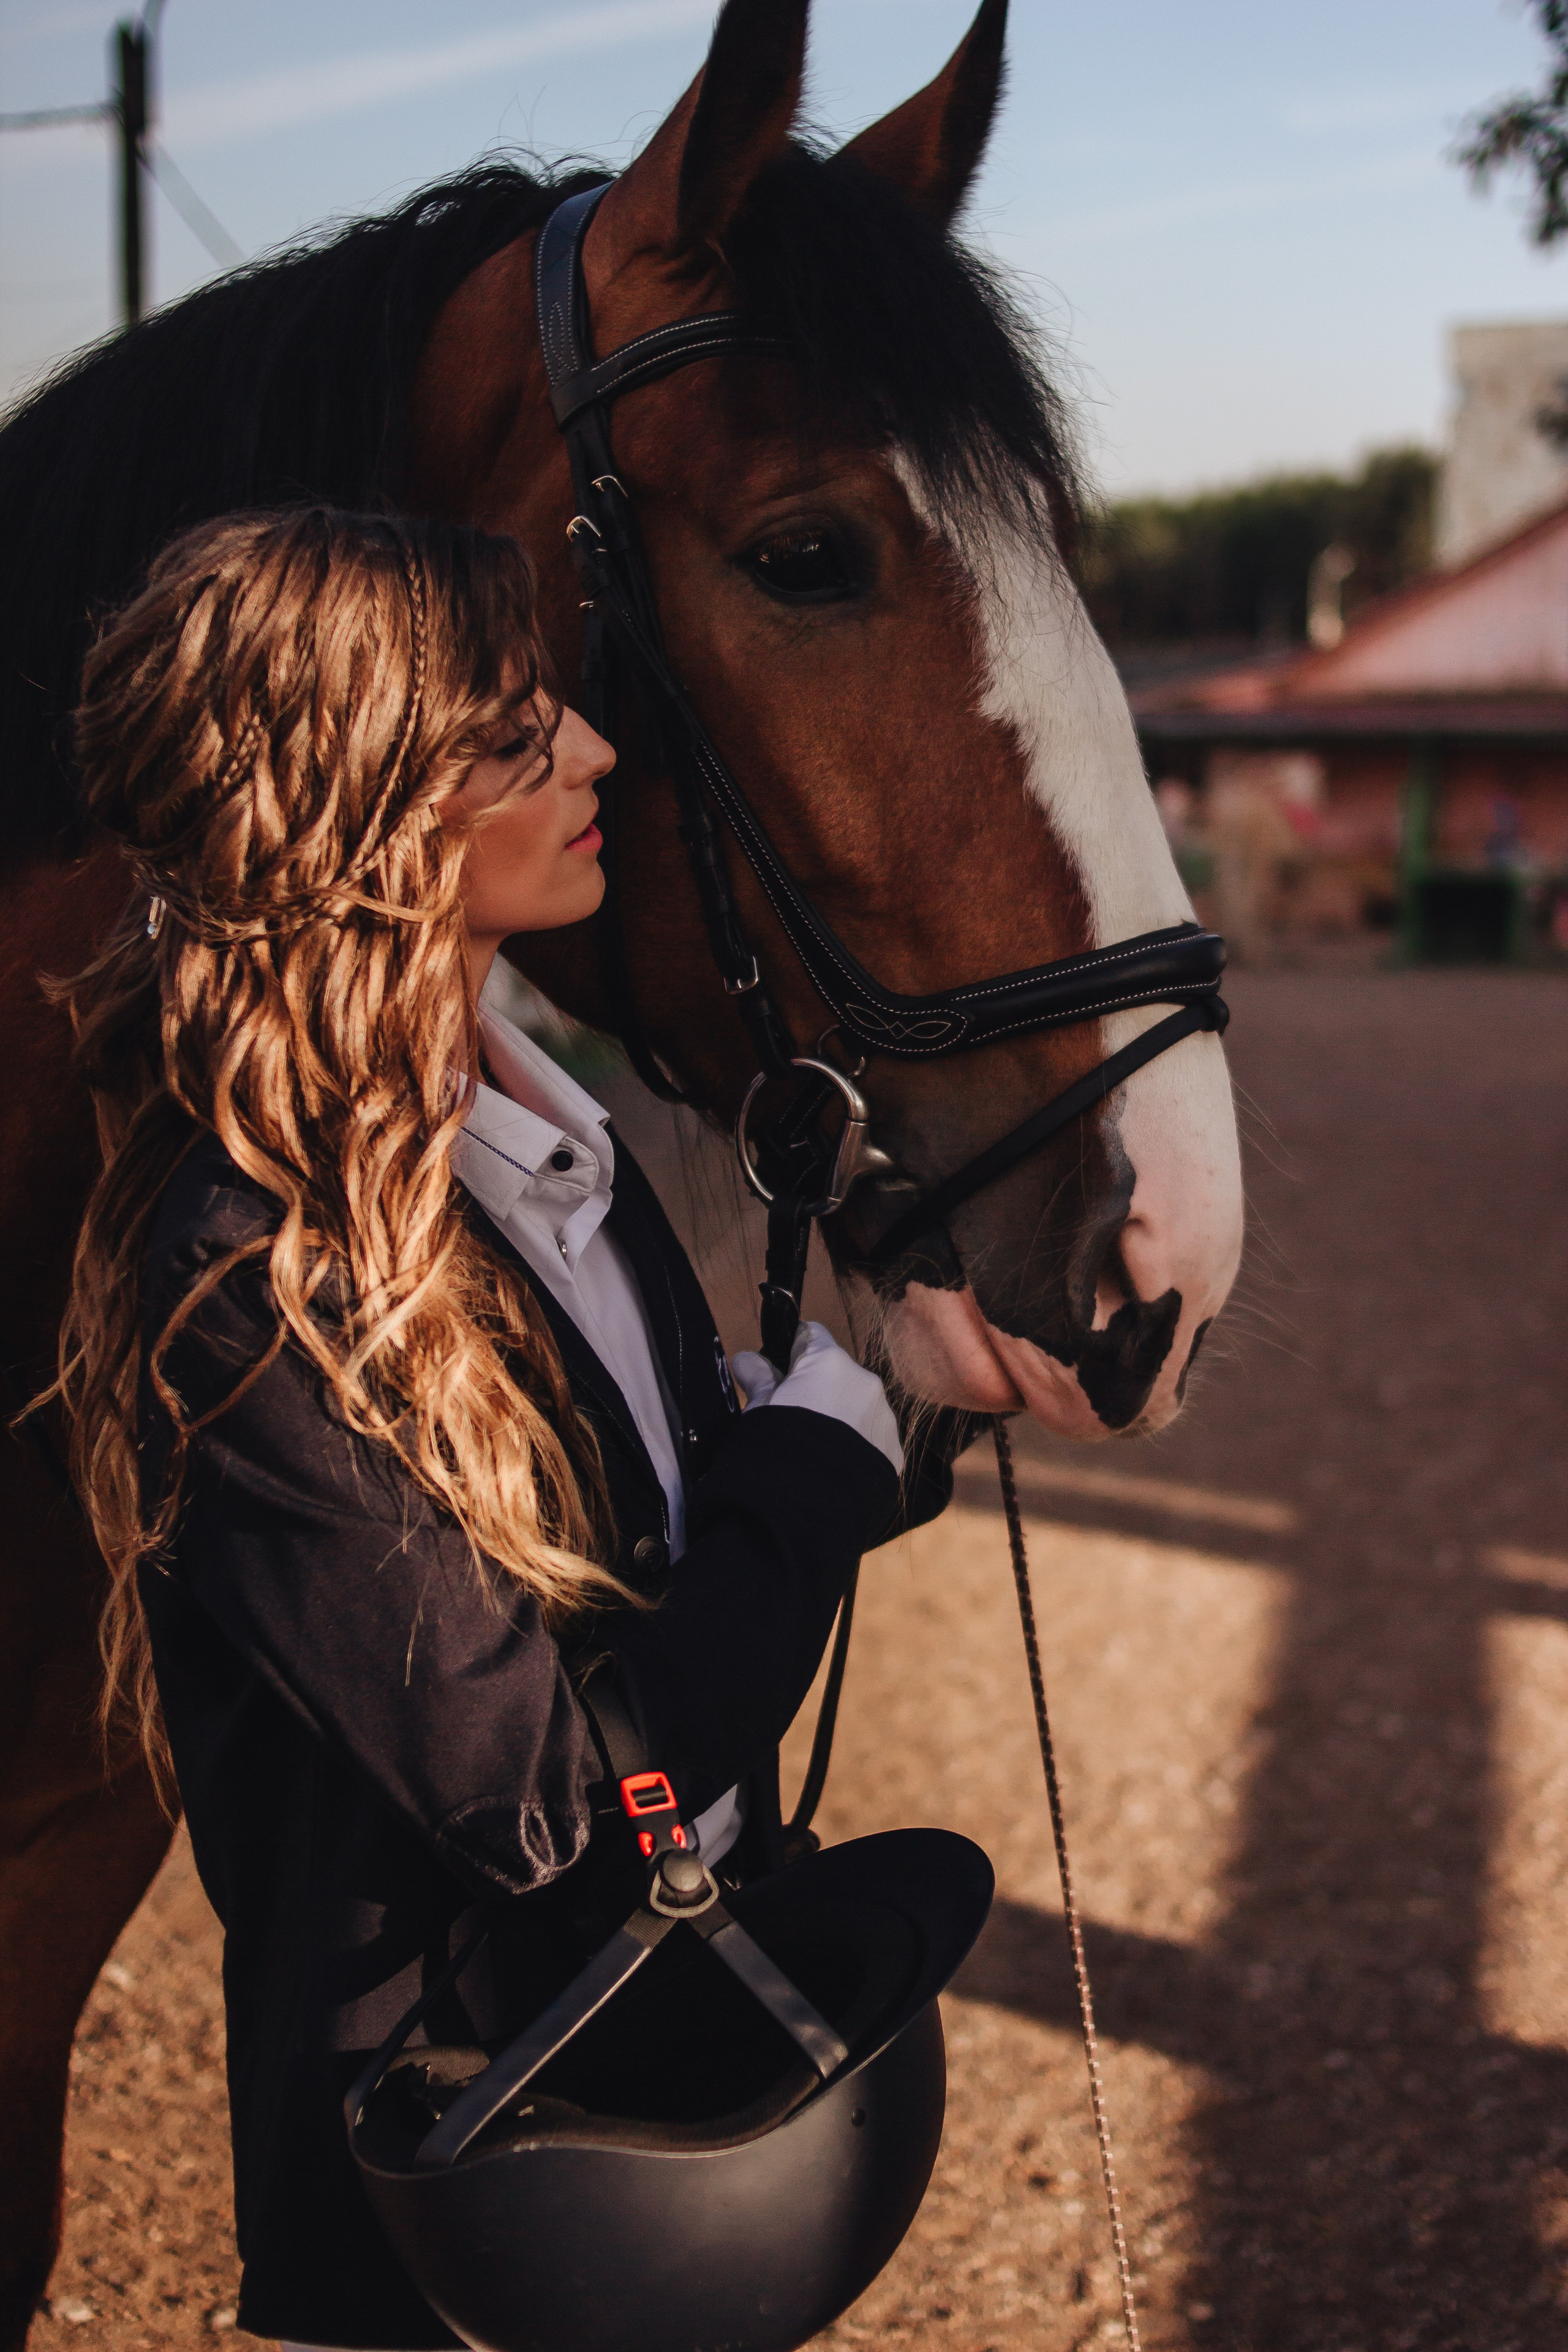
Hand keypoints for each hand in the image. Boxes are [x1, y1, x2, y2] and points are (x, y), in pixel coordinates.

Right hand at [731, 1321, 902, 1473]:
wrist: (805, 1513)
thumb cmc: (773, 1451)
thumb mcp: (757, 1411)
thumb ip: (758, 1380)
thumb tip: (748, 1359)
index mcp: (828, 1362)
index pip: (810, 1334)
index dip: (790, 1349)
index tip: (776, 1369)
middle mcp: (864, 1382)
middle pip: (836, 1372)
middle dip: (816, 1388)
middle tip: (790, 1418)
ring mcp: (884, 1418)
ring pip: (857, 1406)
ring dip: (839, 1417)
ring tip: (813, 1451)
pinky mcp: (894, 1453)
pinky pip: (871, 1438)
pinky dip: (855, 1446)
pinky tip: (833, 1468)